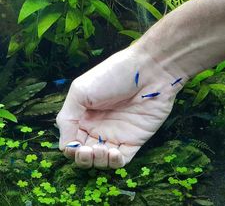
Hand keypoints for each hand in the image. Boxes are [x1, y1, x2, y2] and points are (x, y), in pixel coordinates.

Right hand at [56, 45, 184, 168]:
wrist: (148, 72)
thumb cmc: (112, 76)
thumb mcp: (80, 91)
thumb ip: (68, 118)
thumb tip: (65, 144)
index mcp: (83, 116)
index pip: (71, 140)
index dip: (70, 148)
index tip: (74, 145)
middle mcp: (98, 127)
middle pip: (85, 153)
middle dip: (82, 158)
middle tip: (86, 151)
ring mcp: (116, 134)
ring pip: (102, 160)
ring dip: (98, 161)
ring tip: (101, 150)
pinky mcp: (134, 140)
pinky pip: (122, 160)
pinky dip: (115, 163)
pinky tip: (113, 153)